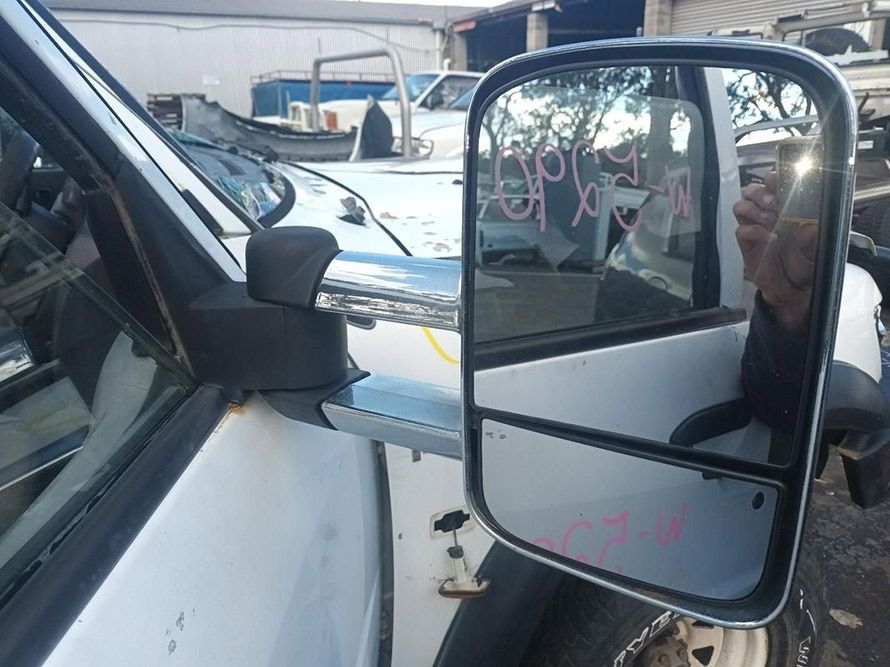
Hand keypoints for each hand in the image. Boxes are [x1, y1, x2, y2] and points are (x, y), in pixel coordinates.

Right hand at [733, 172, 816, 335]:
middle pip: (752, 189)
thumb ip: (813, 238)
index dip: (775, 178)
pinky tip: (768, 238)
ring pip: (741, 205)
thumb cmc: (805, 265)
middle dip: (760, 191)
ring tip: (770, 220)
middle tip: (772, 201)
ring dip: (754, 209)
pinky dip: (754, 231)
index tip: (780, 181)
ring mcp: (756, 227)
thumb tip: (811, 226)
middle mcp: (769, 213)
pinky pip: (741, 229)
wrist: (791, 289)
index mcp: (788, 207)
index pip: (776, 183)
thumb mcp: (816, 250)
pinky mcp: (746, 243)